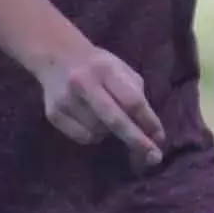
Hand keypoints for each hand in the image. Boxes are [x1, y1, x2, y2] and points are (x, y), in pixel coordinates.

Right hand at [35, 41, 166, 169]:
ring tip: (106, 116)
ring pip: (99, 132)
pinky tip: (90, 120)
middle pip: (115, 119)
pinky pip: (83, 138)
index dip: (148, 121)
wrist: (57, 55)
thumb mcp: (121, 70)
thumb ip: (135, 96)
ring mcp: (67, 99)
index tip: (160, 138)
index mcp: (106, 69)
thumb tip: (151, 132)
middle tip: (154, 157)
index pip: (132, 100)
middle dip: (137, 140)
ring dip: (111, 133)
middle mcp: (84, 83)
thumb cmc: (99, 66)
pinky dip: (93, 135)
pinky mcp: (54, 114)